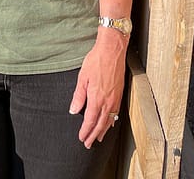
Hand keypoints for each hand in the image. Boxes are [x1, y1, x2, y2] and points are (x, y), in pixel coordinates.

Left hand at [69, 29, 126, 147]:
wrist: (112, 50)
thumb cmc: (97, 61)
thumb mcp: (82, 77)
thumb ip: (78, 96)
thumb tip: (73, 110)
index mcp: (96, 98)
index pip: (90, 121)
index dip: (85, 131)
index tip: (82, 138)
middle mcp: (107, 101)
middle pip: (100, 124)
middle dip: (94, 135)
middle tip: (89, 144)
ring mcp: (115, 98)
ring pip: (109, 120)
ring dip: (103, 131)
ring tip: (98, 137)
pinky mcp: (119, 94)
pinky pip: (116, 113)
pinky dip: (111, 121)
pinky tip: (110, 123)